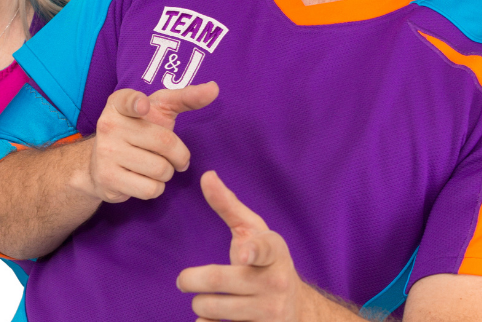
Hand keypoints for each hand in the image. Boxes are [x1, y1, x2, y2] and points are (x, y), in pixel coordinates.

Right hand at [86, 81, 217, 202]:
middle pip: (165, 142)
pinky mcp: (108, 179)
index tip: (144, 106)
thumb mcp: (159, 109)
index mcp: (119, 103)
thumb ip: (186, 97)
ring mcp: (106, 152)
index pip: (128, 100)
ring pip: (160, 169)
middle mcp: (108, 125)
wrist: (100, 162)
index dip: (138, 103)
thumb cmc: (139, 129)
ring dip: (168, 173)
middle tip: (177, 158)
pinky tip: (145, 179)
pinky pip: (150, 189)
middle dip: (180, 155)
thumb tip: (214, 89)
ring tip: (157, 167)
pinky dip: (156, 187)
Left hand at [176, 171, 308, 321]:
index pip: (264, 249)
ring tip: (201, 299)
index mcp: (274, 252)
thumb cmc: (266, 260)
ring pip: (214, 308)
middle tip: (183, 280)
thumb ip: (228, 205)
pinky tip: (209, 320)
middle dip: (192, 279)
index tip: (242, 255)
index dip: (252, 251)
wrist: (297, 308)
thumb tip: (206, 175)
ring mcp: (270, 312)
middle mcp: (275, 282)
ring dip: (199, 304)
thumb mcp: (254, 231)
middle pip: (220, 280)